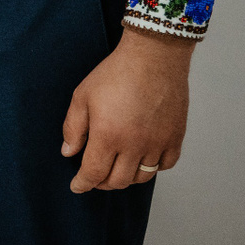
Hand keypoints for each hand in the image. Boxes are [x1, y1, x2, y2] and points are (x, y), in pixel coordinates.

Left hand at [61, 25, 194, 191]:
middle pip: (118, 181)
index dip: (83, 183)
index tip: (77, 186)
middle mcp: (134, 145)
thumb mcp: (82, 96)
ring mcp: (158, 143)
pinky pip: (165, 165)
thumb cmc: (115, 73)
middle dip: (102, 183)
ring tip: (116, 169)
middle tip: (94, 177)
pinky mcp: (175, 138)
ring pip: (142, 177)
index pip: (93, 173)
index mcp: (108, 136)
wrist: (153, 57)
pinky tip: (142, 159)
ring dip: (126, 178)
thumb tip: (68, 152)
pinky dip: (153, 168)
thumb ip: (73, 127)